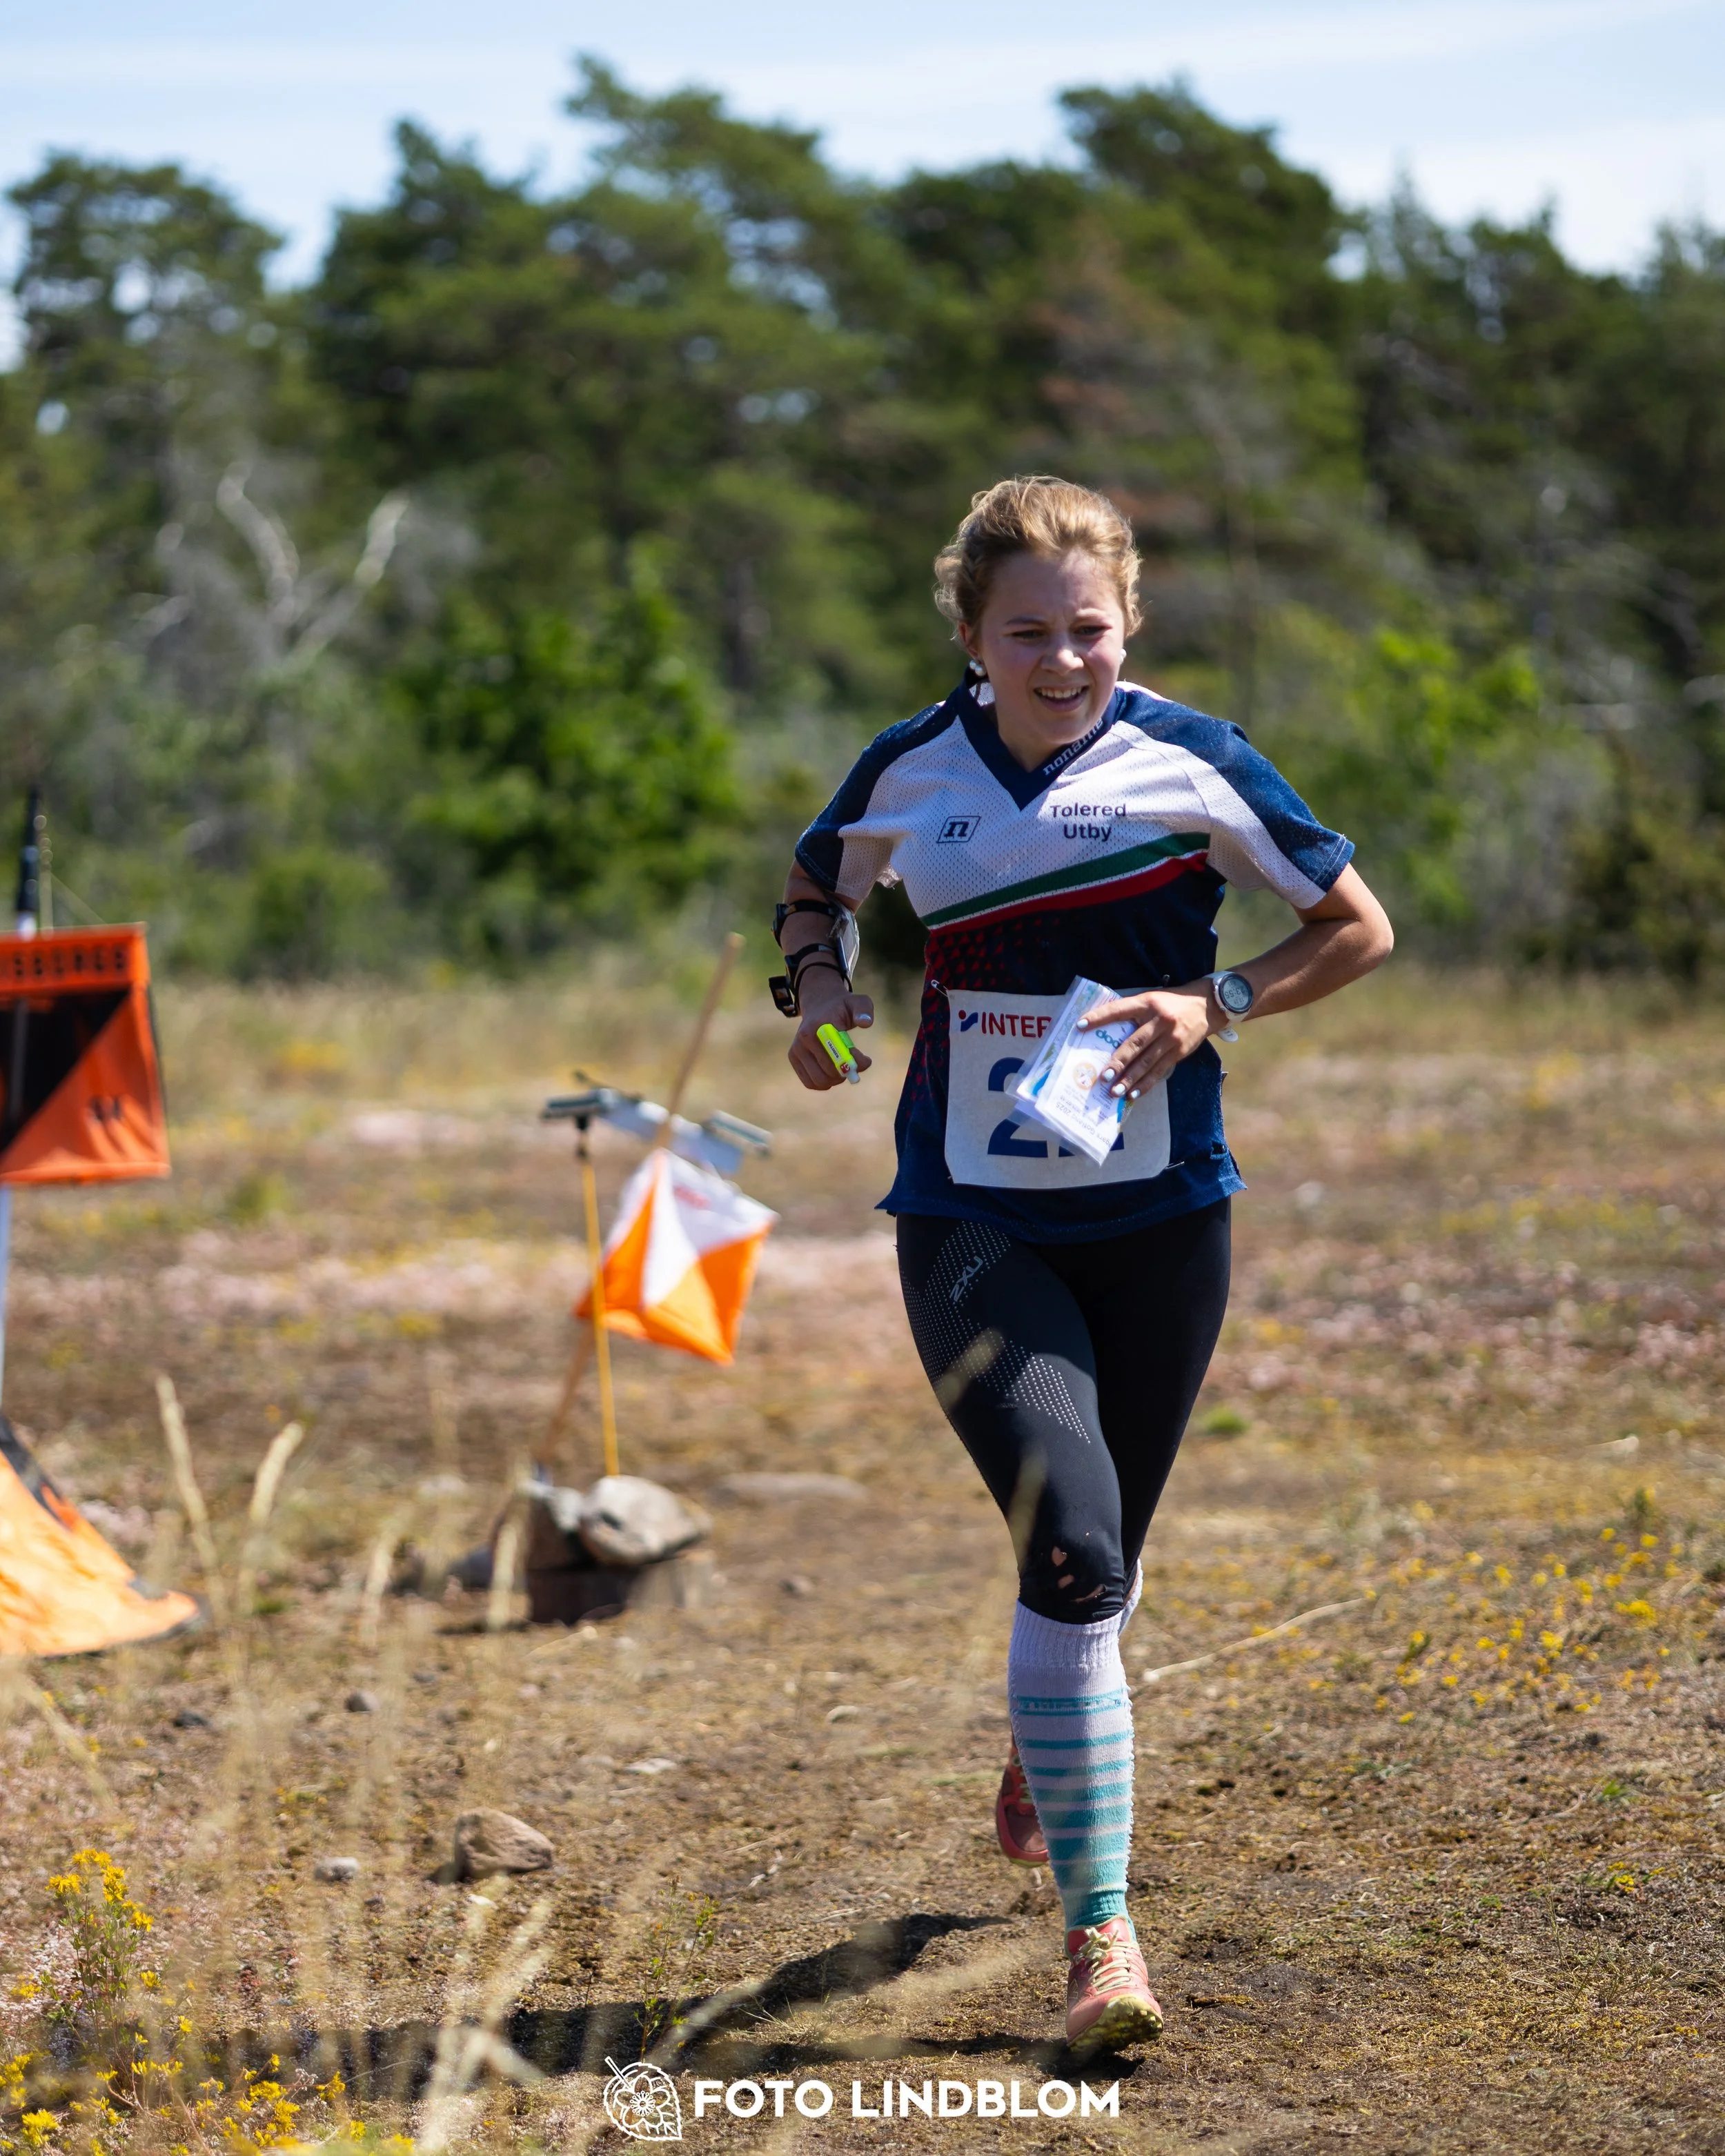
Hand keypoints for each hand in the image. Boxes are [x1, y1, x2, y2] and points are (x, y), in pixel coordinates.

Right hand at [787, 970, 874, 1089]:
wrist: (819, 1005)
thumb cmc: (843, 1007)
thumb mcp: (858, 1002)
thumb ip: (864, 1010)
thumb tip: (865, 1023)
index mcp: (820, 1025)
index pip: (839, 1053)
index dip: (856, 1062)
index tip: (867, 1060)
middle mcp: (804, 1038)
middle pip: (830, 1071)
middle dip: (848, 1072)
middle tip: (855, 1066)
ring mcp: (796, 1049)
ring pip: (820, 1081)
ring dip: (837, 1079)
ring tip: (843, 1068)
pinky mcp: (793, 1058)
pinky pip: (810, 1083)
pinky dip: (825, 1083)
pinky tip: (832, 1073)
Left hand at [1076, 983, 1214, 1097]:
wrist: (1207, 1006)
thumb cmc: (1171, 1003)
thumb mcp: (1152, 999)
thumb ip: (1133, 1012)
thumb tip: (1105, 1030)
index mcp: (1148, 1003)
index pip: (1119, 1009)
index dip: (1099, 1017)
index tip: (1080, 1026)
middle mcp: (1160, 1020)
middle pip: (1135, 1043)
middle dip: (1118, 1061)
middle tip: (1103, 1076)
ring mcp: (1171, 1038)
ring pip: (1147, 1061)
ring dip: (1130, 1078)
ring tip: (1115, 1091)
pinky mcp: (1179, 1052)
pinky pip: (1160, 1071)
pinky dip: (1146, 1084)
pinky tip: (1133, 1094)